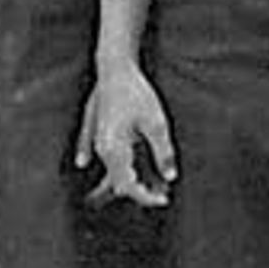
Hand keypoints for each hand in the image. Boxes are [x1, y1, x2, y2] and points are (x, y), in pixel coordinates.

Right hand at [80, 60, 175, 206]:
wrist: (114, 68)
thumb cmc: (136, 94)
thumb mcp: (156, 123)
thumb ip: (163, 151)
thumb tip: (171, 177)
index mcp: (114, 150)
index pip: (128, 185)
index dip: (146, 196)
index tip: (164, 199)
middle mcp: (102, 150)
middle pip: (118, 181)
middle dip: (141, 189)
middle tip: (164, 192)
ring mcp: (97, 141)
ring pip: (112, 170)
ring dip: (132, 178)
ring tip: (154, 184)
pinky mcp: (97, 132)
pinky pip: (102, 157)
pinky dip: (115, 166)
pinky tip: (104, 173)